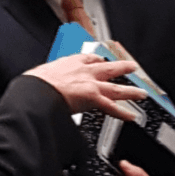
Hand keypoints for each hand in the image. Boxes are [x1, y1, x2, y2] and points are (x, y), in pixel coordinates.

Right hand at [25, 54, 146, 120]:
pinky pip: (111, 107)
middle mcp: (83, 71)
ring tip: (141, 94)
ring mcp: (90, 84)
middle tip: (132, 67)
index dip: (97, 60)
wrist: (36, 89)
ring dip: (130, 91)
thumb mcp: (38, 76)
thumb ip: (45, 80)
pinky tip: (131, 117)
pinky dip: (123, 113)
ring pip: (115, 88)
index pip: (88, 59)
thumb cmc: (34, 84)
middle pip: (108, 68)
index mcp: (69, 63)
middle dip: (121, 67)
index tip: (101, 60)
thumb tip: (35, 86)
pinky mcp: (92, 97)